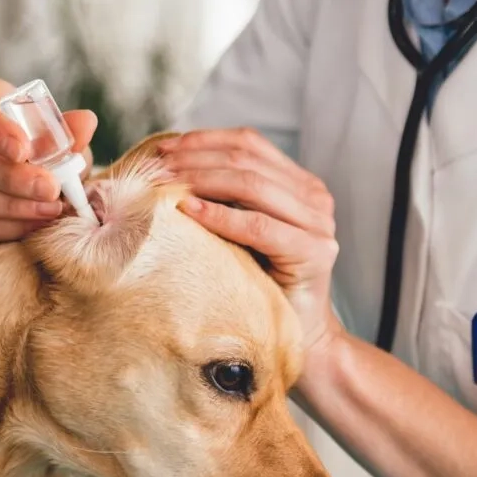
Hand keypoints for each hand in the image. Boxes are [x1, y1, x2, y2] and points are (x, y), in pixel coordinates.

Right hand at [0, 79, 97, 241]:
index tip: (23, 151)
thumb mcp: (64, 134)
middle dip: (15, 178)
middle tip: (51, 188)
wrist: (45, 172)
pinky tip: (37, 223)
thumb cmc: (49, 143)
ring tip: (51, 208)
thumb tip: (85, 123)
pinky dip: (12, 226)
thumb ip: (72, 130)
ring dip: (14, 206)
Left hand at [159, 128, 344, 368]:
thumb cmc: (262, 285)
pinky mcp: (315, 252)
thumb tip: (168, 168)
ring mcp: (319, 223)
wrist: (301, 337)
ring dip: (202, 180)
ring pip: (252, 185)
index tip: (162, 146)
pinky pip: (259, 226)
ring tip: (167, 184)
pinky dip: (221, 215)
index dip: (204, 140)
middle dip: (196, 158)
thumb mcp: (242, 232)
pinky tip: (190, 211)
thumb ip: (225, 199)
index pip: (249, 143)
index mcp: (300, 183)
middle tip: (157, 166)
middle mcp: (315, 197)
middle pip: (247, 159)